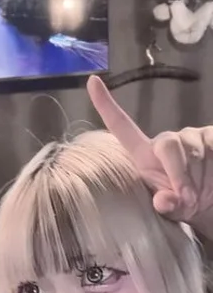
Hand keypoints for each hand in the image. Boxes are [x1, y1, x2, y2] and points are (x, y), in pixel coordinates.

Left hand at [87, 75, 212, 228]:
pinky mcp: (211, 135)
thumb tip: (164, 201)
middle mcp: (166, 141)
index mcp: (144, 155)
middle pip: (168, 144)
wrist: (211, 203)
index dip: (106, 105)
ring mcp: (191, 135)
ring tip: (200, 193)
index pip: (122, 127)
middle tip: (188, 198)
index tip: (92, 81)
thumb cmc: (184, 204)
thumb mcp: (173, 211)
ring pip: (193, 147)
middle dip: (178, 173)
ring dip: (198, 175)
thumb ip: (167, 206)